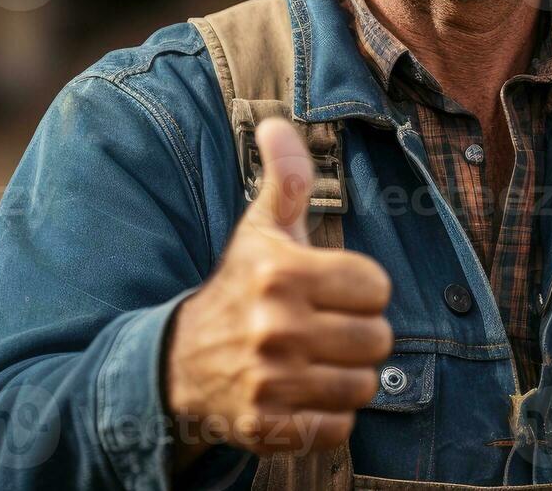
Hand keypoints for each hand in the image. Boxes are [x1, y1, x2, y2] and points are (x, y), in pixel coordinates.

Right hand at [165, 118, 392, 467]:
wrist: (175, 365)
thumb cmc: (236, 289)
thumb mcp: (259, 231)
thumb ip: (285, 178)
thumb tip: (280, 122)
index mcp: (281, 273)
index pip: (376, 287)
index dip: (360, 289)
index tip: (331, 291)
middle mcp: (275, 328)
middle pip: (377, 340)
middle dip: (358, 336)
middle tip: (326, 331)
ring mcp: (270, 382)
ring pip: (364, 386)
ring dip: (347, 378)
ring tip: (316, 363)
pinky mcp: (268, 428)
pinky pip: (339, 429)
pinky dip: (327, 418)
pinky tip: (301, 396)